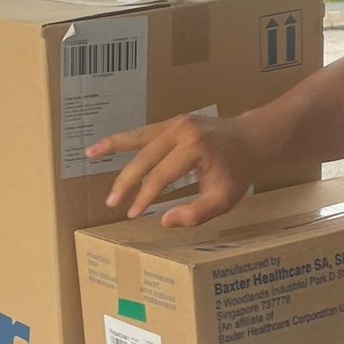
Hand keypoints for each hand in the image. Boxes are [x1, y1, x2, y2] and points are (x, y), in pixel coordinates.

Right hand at [86, 111, 264, 225]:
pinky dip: (124, 139)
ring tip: (90, 154)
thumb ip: (197, 213)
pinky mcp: (173, 122)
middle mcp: (182, 131)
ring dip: (113, 146)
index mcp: (195, 149)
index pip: (160, 176)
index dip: (144, 197)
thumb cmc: (239, 171)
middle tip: (111, 202)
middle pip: (145, 157)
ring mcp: (176, 122)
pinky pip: (145, 132)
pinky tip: (105, 145)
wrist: (253, 139)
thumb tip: (164, 221)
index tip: (132, 214)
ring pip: (138, 137)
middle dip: (126, 181)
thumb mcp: (224, 199)